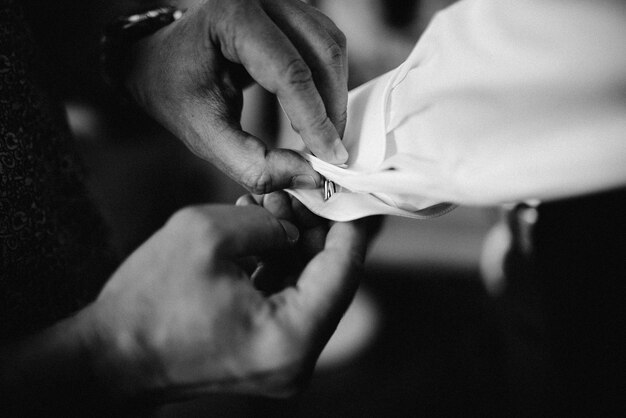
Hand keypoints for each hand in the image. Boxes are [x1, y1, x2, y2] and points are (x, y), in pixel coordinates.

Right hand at [82, 204, 365, 401]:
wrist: (106, 359)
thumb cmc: (147, 302)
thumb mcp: (207, 234)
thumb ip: (265, 223)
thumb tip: (293, 227)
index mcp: (290, 337)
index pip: (343, 271)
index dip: (348, 226)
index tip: (347, 194)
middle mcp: (296, 361)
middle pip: (328, 282)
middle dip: (314, 232)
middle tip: (296, 196)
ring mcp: (281, 363)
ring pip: (307, 291)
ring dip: (294, 248)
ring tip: (269, 208)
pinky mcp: (264, 357)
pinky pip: (285, 305)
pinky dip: (278, 269)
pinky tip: (259, 235)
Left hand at [126, 0, 348, 192]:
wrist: (161, 60)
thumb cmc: (175, 91)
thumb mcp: (205, 135)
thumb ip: (253, 164)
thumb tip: (309, 176)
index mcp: (231, 18)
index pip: (290, 73)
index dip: (315, 120)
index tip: (330, 158)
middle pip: (322, 53)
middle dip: (331, 108)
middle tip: (329, 151)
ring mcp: (279, 2)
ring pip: (331, 47)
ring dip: (335, 95)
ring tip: (321, 133)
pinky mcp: (290, 13)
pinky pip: (326, 44)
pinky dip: (329, 82)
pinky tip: (315, 110)